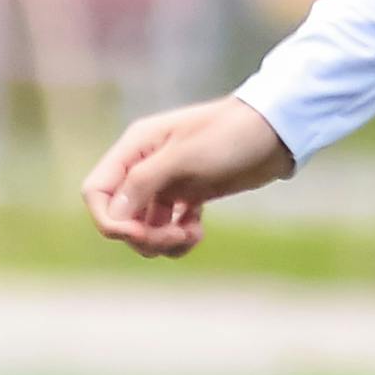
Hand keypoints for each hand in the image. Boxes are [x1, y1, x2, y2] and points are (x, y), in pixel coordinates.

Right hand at [82, 95, 293, 257]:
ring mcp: (166, 182)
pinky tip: (198, 232)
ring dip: (161, 241)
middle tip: (175, 238)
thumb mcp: (185, 156)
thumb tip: (114, 216)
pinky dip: (179, 238)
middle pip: (119, 216)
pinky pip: (168, 228)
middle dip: (142, 236)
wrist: (277, 132)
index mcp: (135, 148)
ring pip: (143, 227)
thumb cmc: (231, 135)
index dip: (110, 220)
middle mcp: (144, 165)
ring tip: (189, 237)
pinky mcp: (188, 196)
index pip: (97, 192)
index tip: (138, 234)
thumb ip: (144, 182)